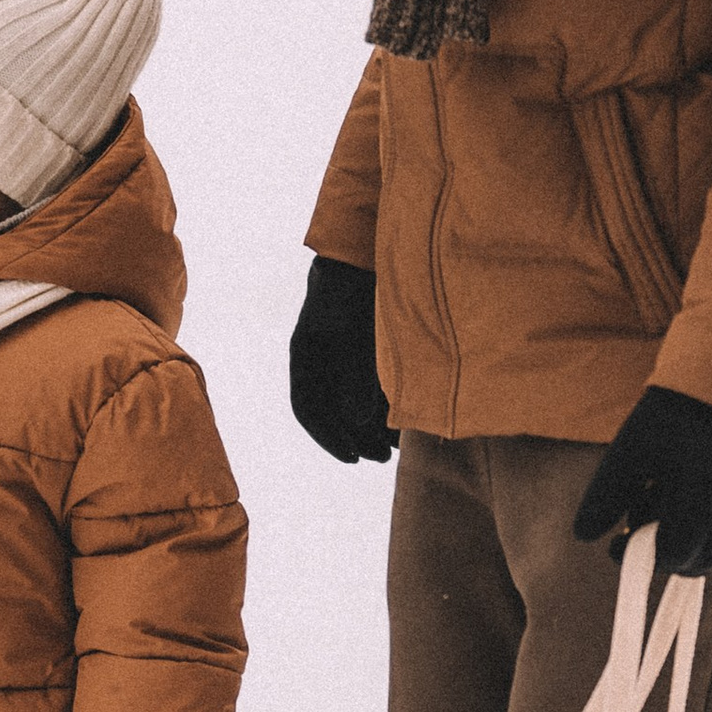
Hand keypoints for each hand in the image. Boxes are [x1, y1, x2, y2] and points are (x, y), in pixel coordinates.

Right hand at [289, 256, 394, 464]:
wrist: (369, 253)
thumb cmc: (351, 286)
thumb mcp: (347, 330)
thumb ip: (352, 375)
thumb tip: (358, 420)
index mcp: (306, 356)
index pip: (308, 408)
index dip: (328, 436)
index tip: (352, 457)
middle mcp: (324, 362)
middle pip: (335, 414)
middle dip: (357, 438)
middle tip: (382, 458)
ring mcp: (348, 357)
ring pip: (356, 406)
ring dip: (373, 429)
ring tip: (396, 447)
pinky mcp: (373, 352)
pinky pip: (375, 391)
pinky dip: (387, 409)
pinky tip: (405, 422)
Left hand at [573, 385, 711, 578]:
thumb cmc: (670, 418)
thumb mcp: (628, 453)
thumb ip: (606, 496)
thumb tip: (583, 536)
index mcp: (699, 502)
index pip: (672, 555)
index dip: (638, 556)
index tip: (614, 541)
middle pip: (692, 560)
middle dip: (657, 554)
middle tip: (631, 527)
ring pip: (709, 550)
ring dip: (677, 544)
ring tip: (651, 507)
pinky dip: (694, 532)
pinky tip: (670, 500)